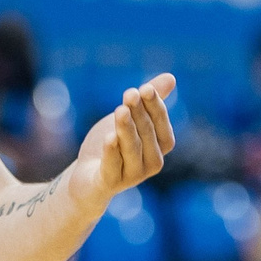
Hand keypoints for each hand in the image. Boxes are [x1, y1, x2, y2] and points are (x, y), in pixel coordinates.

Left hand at [73, 75, 177, 200]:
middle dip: (138, 112)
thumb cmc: (115, 145)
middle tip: (129, 93)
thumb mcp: (130, 119)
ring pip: (131, 149)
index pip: (162, 125)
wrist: (89, 177)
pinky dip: (112, 153)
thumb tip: (171, 77)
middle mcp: (152, 163)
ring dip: (126, 129)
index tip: (145, 88)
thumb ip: (149, 101)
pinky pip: (113, 167)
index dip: (155, 107)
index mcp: (160, 147)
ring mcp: (133, 175)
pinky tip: (109, 138)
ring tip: (121, 110)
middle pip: (146, 134)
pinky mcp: (110, 182)